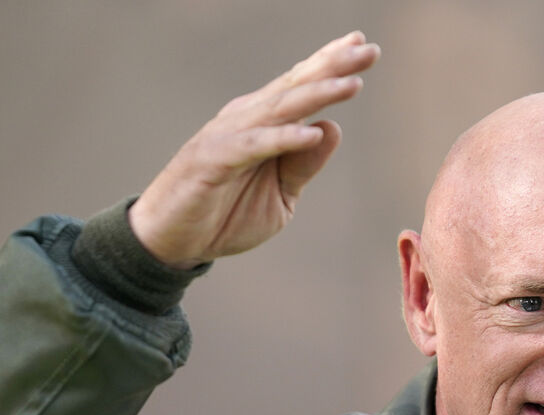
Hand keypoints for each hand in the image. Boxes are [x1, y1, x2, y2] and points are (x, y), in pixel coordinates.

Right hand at [128, 31, 380, 268]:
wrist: (175, 241)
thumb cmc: (226, 214)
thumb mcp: (280, 195)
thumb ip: (304, 166)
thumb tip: (331, 128)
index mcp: (263, 123)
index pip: (301, 87)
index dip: (330, 64)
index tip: (363, 44)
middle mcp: (247, 120)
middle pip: (295, 87)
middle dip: (332, 66)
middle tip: (368, 48)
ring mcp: (229, 137)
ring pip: (279, 109)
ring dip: (316, 95)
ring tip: (352, 84)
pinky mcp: (213, 160)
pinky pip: (253, 146)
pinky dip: (282, 139)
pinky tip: (310, 133)